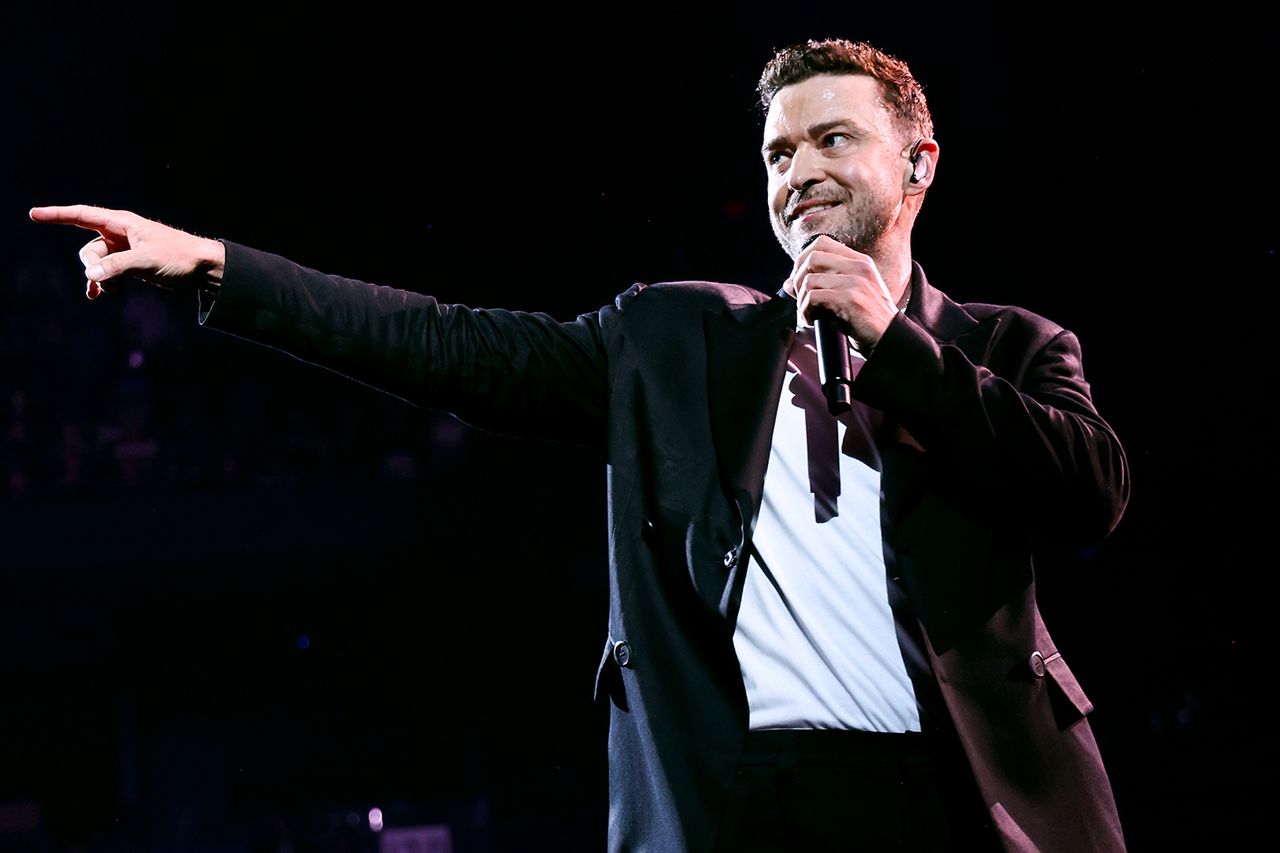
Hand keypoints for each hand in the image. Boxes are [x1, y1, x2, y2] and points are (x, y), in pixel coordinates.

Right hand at [28, 204, 224, 299]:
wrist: (203, 268)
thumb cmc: (178, 257)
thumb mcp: (146, 261)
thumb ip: (117, 267)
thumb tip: (91, 276)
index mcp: (123, 223)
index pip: (82, 216)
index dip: (57, 215)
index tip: (34, 215)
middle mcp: (121, 234)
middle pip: (90, 250)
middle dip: (93, 267)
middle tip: (107, 280)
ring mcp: (125, 250)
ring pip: (98, 265)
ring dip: (101, 280)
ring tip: (110, 293)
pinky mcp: (131, 264)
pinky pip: (108, 274)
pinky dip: (105, 284)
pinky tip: (102, 296)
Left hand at [783, 235, 898, 351]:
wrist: (889, 338)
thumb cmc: (867, 320)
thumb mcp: (848, 294)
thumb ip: (822, 284)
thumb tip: (788, 283)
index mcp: (859, 261)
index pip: (821, 242)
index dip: (803, 259)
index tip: (800, 280)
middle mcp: (858, 267)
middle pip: (811, 257)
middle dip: (797, 279)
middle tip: (801, 298)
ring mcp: (855, 282)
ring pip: (809, 279)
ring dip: (801, 300)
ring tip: (808, 314)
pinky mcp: (850, 300)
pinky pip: (813, 298)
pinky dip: (805, 311)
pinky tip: (812, 321)